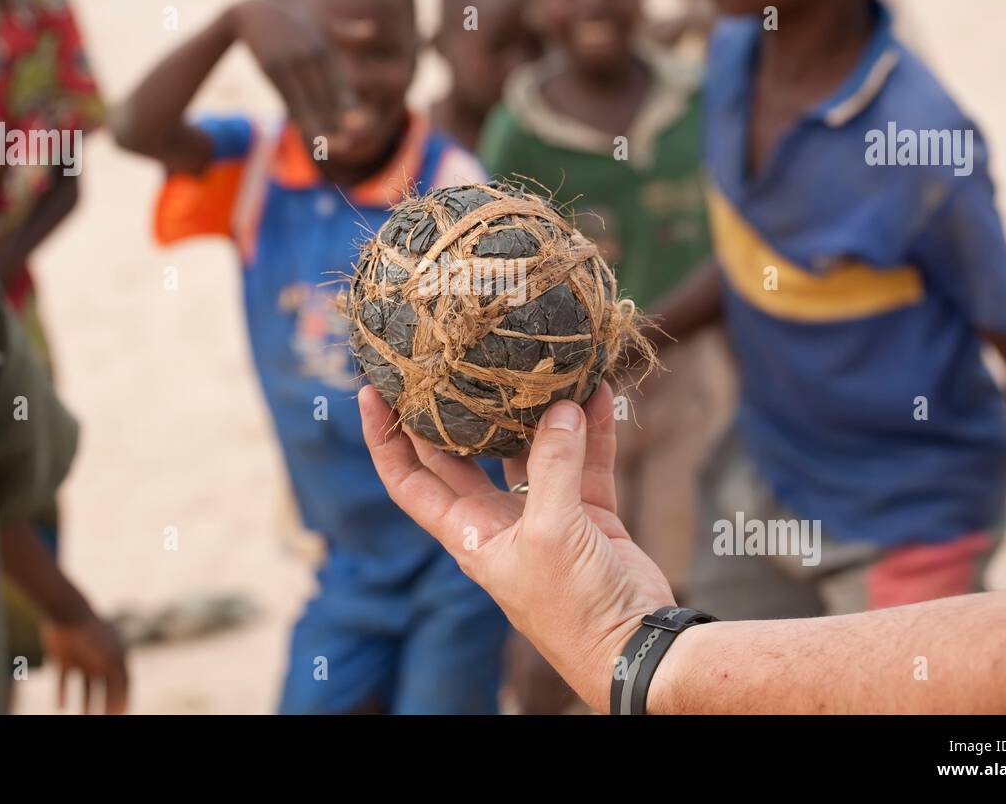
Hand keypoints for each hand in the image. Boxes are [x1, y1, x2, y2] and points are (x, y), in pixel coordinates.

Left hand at [41, 615, 128, 713]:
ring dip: (86, 702)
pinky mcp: (63, 659)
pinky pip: (63, 681)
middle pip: (105, 687)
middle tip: (103, 719)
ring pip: (86, 686)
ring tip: (83, 715)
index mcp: (116, 655)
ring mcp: (82, 658)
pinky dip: (62, 693)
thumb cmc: (94, 636)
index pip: (123, 683)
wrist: (67, 614)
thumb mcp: (113, 658)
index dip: (123, 700)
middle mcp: (100, 658)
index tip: (120, 715)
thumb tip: (124, 702)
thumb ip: (121, 680)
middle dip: (105, 704)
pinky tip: (61, 705)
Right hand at [224, 0, 351, 142]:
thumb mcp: (321, 23)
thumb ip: (347, 32)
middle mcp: (310, 55)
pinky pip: (288, 96)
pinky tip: (306, 131)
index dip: (349, 105)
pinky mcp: (272, 68)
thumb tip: (372, 30)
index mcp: (324, 48)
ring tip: (328, 145)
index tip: (360, 125)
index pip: (339, 83)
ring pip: (307, 99)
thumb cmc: (292, 21)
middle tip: (347, 144)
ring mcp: (291, 62)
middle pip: (326, 95)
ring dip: (317, 124)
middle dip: (336, 121)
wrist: (254, 10)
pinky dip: (298, 114)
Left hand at [359, 381, 675, 711]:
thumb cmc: (573, 607)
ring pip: (531, 450)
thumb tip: (559, 409)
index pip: (410, 480)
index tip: (372, 393)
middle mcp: (499, 521)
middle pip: (465, 453)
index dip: (386, 439)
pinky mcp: (588, 515)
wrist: (634, 646)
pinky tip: (598, 393)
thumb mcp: (552, 533)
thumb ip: (553, 466)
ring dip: (536, 412)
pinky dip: (592, 430)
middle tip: (448, 360)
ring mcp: (545, 516)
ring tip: (535, 365)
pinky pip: (585, 461)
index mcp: (469, 533)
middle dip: (456, 409)